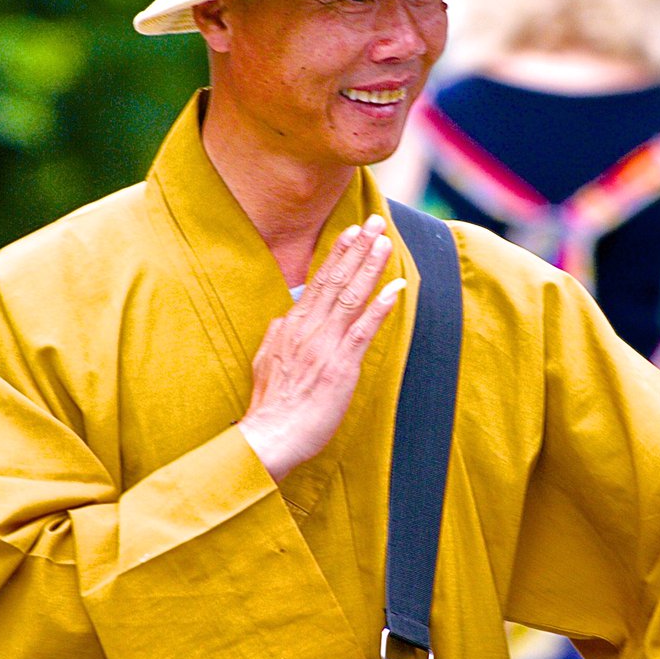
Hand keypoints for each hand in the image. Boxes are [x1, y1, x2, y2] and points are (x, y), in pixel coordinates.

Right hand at [238, 214, 404, 479]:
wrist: (270, 436)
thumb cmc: (270, 406)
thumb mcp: (264, 362)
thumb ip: (276, 336)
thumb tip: (284, 317)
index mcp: (290, 326)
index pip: (317, 282)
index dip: (337, 255)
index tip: (351, 232)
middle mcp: (307, 328)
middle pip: (335, 280)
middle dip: (357, 248)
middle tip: (375, 222)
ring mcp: (325, 345)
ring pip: (350, 296)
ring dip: (370, 267)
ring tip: (385, 242)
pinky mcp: (340, 365)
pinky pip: (363, 329)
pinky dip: (380, 306)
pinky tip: (395, 288)